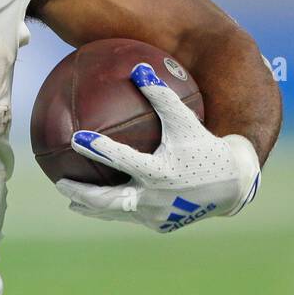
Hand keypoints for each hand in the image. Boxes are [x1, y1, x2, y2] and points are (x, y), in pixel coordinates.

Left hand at [54, 63, 260, 231]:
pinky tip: (100, 205)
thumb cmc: (205, 147)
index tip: (77, 137)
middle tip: (60, 182)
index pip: (123, 159)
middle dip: (81, 193)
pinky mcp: (161, 225)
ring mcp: (157, 215)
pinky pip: (131, 216)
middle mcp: (156, 198)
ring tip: (72, 203)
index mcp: (160, 172)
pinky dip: (113, 212)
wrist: (233, 185)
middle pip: (108, 200)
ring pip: (116, 213)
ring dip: (92, 208)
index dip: (99, 148)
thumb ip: (163, 97)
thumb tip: (139, 69)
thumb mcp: (186, 122)